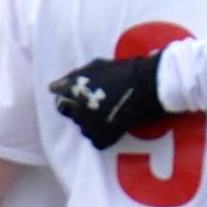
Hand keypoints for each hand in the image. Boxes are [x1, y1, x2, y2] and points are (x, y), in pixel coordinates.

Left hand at [50, 54, 166, 149]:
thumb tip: (55, 86)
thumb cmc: (126, 70)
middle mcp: (76, 107)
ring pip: (82, 127)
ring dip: (90, 122)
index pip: (57, 95)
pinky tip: (114, 125)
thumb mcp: (97, 66)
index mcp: (73, 87)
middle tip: (95, 104)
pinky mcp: (102, 138)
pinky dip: (103, 135)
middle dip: (77, 108)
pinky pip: (96, 140)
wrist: (150, 85)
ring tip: (107, 114)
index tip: (76, 95)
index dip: (67, 95)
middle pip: (67, 112)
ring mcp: (88, 124)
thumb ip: (76, 76)